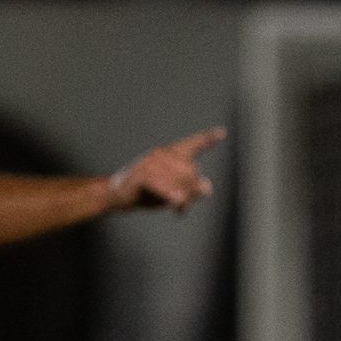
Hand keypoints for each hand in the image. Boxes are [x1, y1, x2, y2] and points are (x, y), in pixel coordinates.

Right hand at [108, 127, 224, 212]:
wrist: (118, 194)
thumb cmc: (146, 191)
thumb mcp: (172, 189)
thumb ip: (190, 188)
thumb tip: (207, 187)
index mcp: (170, 154)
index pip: (191, 145)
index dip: (207, 139)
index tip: (222, 133)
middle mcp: (162, 154)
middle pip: (191, 172)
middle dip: (191, 191)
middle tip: (183, 205)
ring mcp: (151, 164)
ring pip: (179, 181)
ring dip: (181, 199)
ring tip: (177, 208)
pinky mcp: (142, 177)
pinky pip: (161, 186)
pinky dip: (169, 195)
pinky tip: (177, 203)